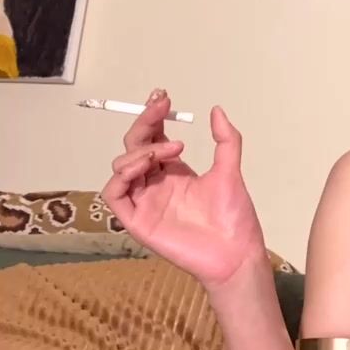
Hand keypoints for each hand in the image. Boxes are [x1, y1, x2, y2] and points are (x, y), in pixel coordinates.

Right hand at [102, 88, 267, 288]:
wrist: (235, 252)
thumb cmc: (234, 217)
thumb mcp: (231, 171)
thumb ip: (226, 141)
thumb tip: (217, 110)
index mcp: (176, 172)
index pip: (154, 138)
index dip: (153, 117)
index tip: (162, 97)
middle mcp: (157, 184)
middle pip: (135, 147)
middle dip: (144, 124)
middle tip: (160, 108)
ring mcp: (145, 201)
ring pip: (121, 167)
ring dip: (139, 151)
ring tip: (169, 149)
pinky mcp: (137, 221)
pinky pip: (114, 195)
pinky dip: (122, 176)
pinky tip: (145, 165)